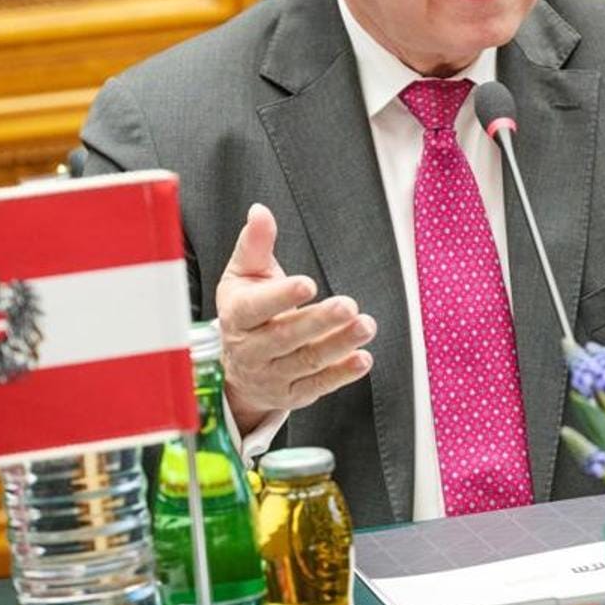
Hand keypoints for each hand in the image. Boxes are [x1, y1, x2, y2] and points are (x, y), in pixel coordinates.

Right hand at [216, 203, 375, 433]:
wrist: (238, 370)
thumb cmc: (248, 311)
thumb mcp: (245, 276)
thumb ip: (255, 244)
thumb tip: (260, 211)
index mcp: (238, 316)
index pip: (255, 308)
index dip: (280, 297)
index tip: (307, 283)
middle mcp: (252, 350)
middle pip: (285, 337)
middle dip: (319, 322)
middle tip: (348, 305)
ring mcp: (272, 375)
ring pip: (306, 362)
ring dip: (339, 344)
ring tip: (366, 325)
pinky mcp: (293, 394)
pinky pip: (318, 385)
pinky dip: (341, 374)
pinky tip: (363, 359)